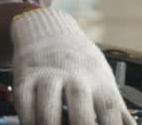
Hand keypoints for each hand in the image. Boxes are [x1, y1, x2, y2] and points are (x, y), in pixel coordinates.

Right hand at [10, 8, 135, 124]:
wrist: (48, 27)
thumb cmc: (80, 59)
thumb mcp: (102, 76)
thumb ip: (116, 107)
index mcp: (99, 79)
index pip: (110, 110)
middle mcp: (75, 76)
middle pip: (81, 114)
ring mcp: (49, 75)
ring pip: (48, 113)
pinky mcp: (26, 75)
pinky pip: (24, 105)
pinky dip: (28, 120)